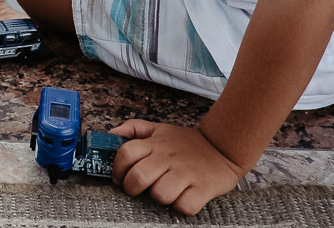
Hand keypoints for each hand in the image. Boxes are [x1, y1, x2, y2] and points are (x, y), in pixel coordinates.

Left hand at [110, 120, 245, 214]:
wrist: (222, 147)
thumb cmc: (187, 143)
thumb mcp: (159, 129)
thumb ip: (133, 129)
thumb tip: (110, 135)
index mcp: (155, 144)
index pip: (126, 153)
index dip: (117, 168)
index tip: (119, 176)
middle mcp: (168, 158)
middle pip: (138, 177)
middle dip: (132, 188)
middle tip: (139, 188)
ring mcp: (185, 173)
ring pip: (160, 194)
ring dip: (160, 197)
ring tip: (165, 191)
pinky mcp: (203, 188)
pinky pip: (184, 205)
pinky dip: (182, 206)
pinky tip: (183, 197)